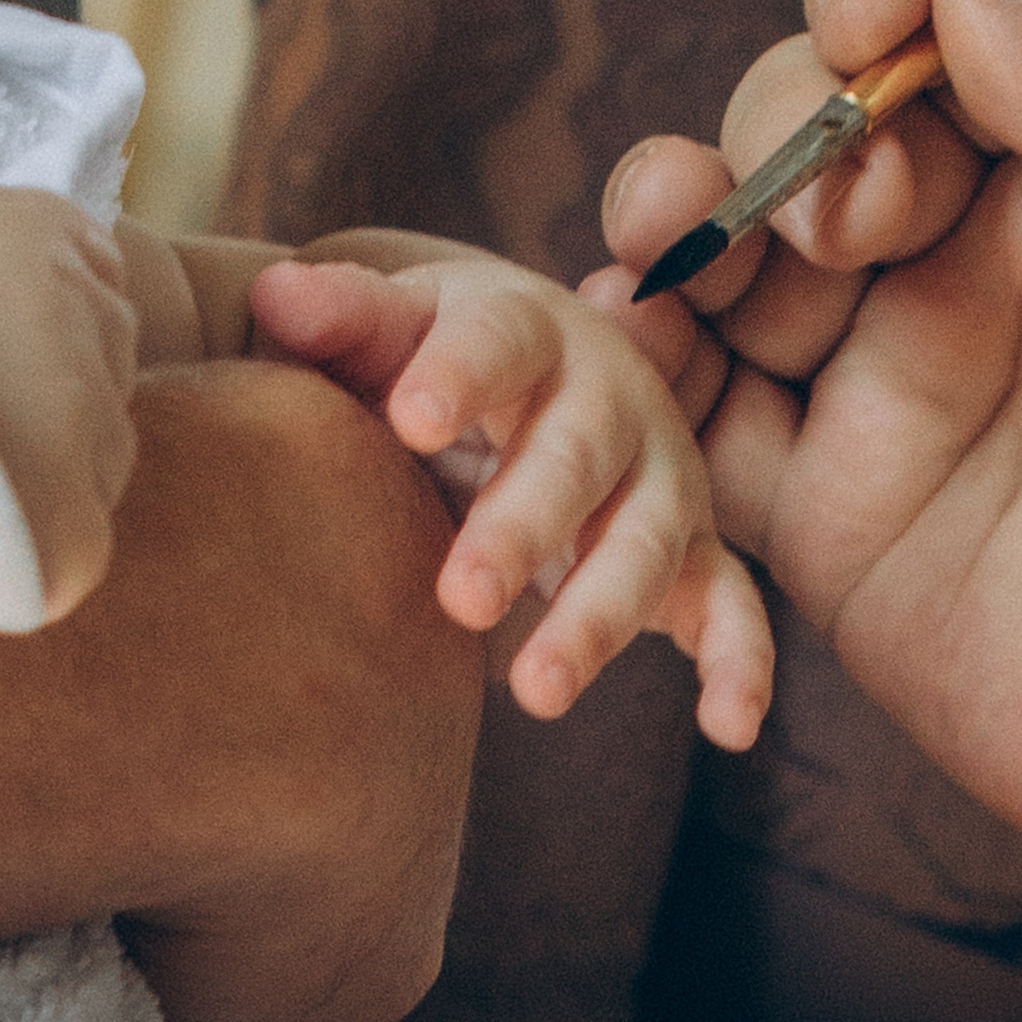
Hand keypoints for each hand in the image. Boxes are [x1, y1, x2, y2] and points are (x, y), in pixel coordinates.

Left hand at [250, 254, 771, 750]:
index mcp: (528, 330)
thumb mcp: (392, 328)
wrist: (525, 373)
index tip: (409, 421)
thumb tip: (279, 295)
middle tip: (462, 598)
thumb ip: (342, 319)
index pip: (497, 342)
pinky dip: (741, 662)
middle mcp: (610, 400)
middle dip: (524, 527)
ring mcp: (660, 478)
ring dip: (599, 617)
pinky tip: (729, 726)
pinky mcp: (693, 550)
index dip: (458, 377)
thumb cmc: (434, 358)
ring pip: (646, 544)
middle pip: (576, 458)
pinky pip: (731, 606)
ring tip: (534, 690)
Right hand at [596, 0, 1021, 883]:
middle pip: (815, 124)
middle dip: (788, 124)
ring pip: (733, 254)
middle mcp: (977, 265)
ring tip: (662, 234)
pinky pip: (698, 415)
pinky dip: (638, 364)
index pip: (955, 23)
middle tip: (850, 220)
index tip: (857, 15)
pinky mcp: (825, 513)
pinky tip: (617, 330)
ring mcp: (892, 386)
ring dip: (676, 212)